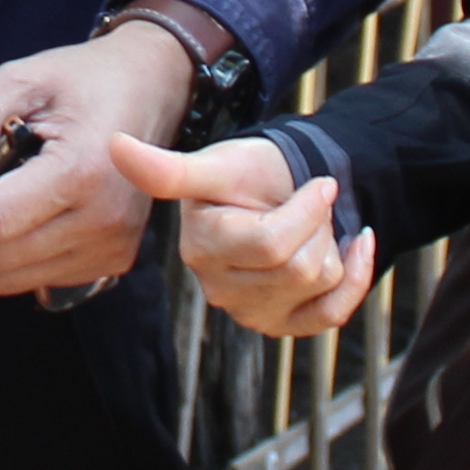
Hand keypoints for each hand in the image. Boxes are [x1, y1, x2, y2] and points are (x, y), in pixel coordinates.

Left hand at [0, 23, 199, 299]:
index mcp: (80, 172)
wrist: (154, 87)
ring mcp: (114, 247)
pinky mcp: (116, 261)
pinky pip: (43, 279)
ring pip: (16, 279)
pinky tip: (40, 211)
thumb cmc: (84, 79)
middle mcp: (103, 221)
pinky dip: (26, 253)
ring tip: (17, 193)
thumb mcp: (19, 82)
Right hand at [108, 131, 372, 339]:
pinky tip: (356, 244)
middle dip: (318, 225)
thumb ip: (168, 169)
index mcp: (201, 249)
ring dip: (331, 244)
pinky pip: (335, 313)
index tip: (318, 183)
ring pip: (322, 283)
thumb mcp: (213, 166)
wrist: (276, 191)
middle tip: (305, 204)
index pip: (272, 244)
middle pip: (302, 266)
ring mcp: (252, 313)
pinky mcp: (283, 326)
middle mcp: (221, 289)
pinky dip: (356, 276)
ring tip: (309, 225)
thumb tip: (114, 144)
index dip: (307, 208)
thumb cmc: (245, 176)